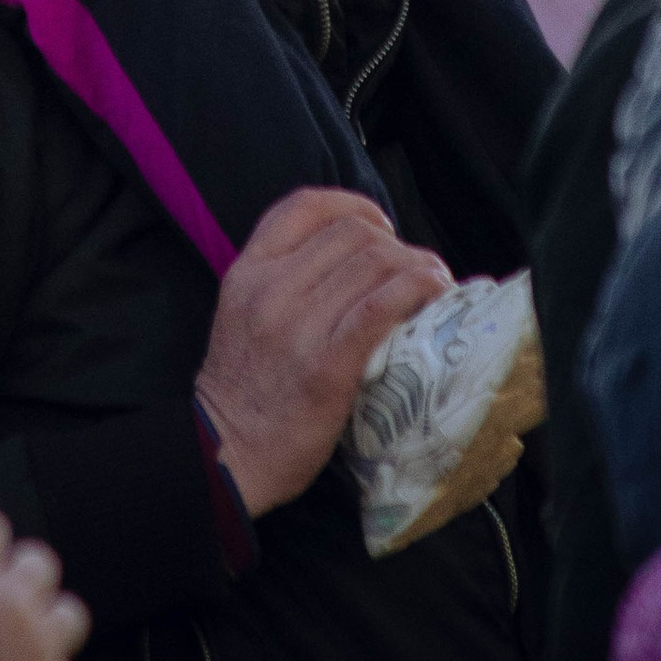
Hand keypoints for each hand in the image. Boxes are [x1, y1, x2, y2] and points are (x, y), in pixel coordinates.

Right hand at [194, 186, 448, 513]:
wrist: (225, 456)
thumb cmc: (244, 393)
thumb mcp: (242, 315)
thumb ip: (280, 281)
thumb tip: (350, 262)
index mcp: (248, 272)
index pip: (305, 206)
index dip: (354, 205)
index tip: (380, 226)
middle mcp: (271, 290)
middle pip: (352, 234)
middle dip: (396, 243)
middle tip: (416, 268)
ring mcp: (298, 327)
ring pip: (375, 263)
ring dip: (418, 266)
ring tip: (435, 283)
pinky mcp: (328, 366)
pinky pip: (381, 307)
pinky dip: (417, 289)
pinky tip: (434, 293)